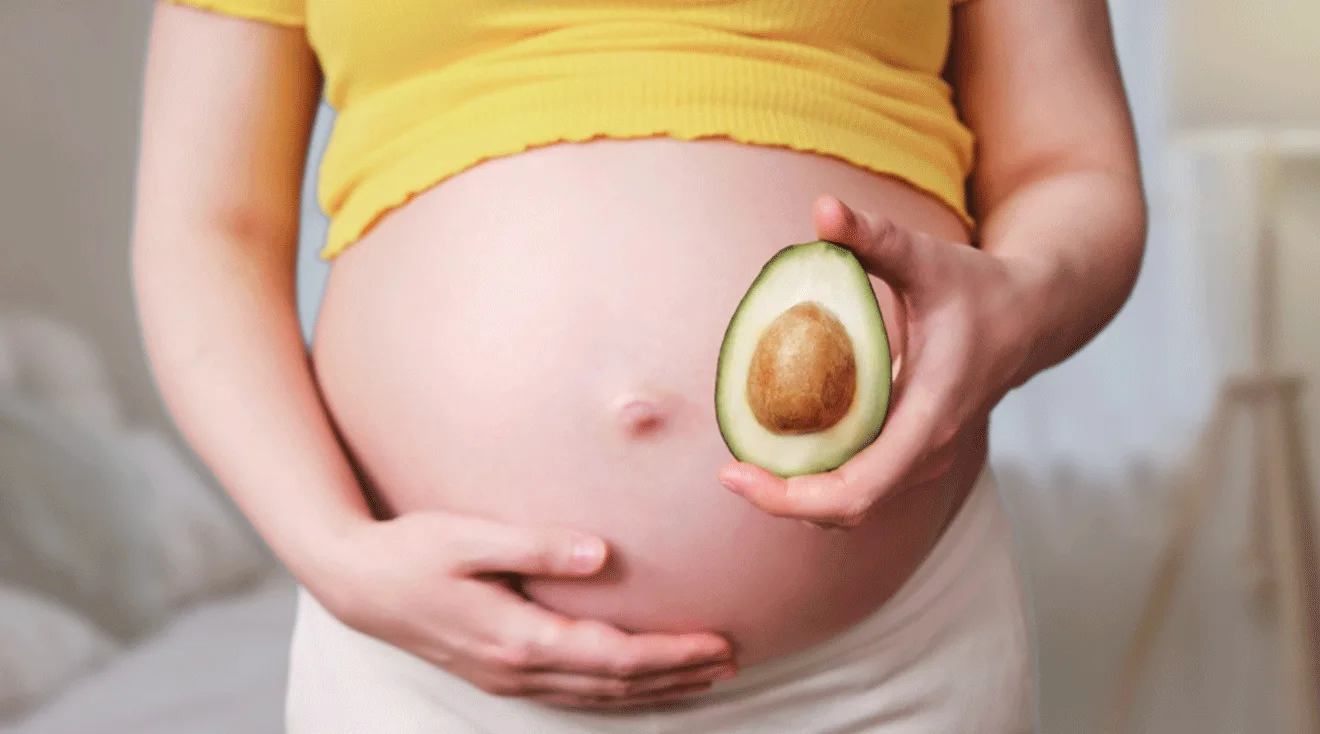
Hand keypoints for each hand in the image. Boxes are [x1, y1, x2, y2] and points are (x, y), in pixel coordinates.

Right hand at [312, 511, 737, 708]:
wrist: (357, 584)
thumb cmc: (412, 552)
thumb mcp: (468, 537)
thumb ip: (536, 545)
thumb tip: (601, 554)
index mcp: (518, 637)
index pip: (615, 655)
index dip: (671, 653)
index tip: (718, 642)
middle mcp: (518, 668)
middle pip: (616, 685)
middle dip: (677, 675)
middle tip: (732, 660)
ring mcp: (509, 677)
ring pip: (598, 696)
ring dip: (654, 688)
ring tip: (703, 675)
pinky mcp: (502, 672)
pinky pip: (574, 693)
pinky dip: (617, 692)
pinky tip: (637, 683)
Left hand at [717, 195, 1043, 528]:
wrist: (1031, 316)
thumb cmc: (978, 287)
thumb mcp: (927, 256)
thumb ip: (874, 236)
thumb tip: (821, 207)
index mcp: (928, 417)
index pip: (857, 490)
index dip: (792, 496)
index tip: (736, 473)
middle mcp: (926, 452)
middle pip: (847, 510)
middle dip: (782, 501)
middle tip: (728, 472)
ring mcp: (922, 460)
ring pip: (853, 506)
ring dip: (797, 494)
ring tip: (746, 463)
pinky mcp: (913, 455)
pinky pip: (860, 485)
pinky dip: (816, 479)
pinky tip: (779, 447)